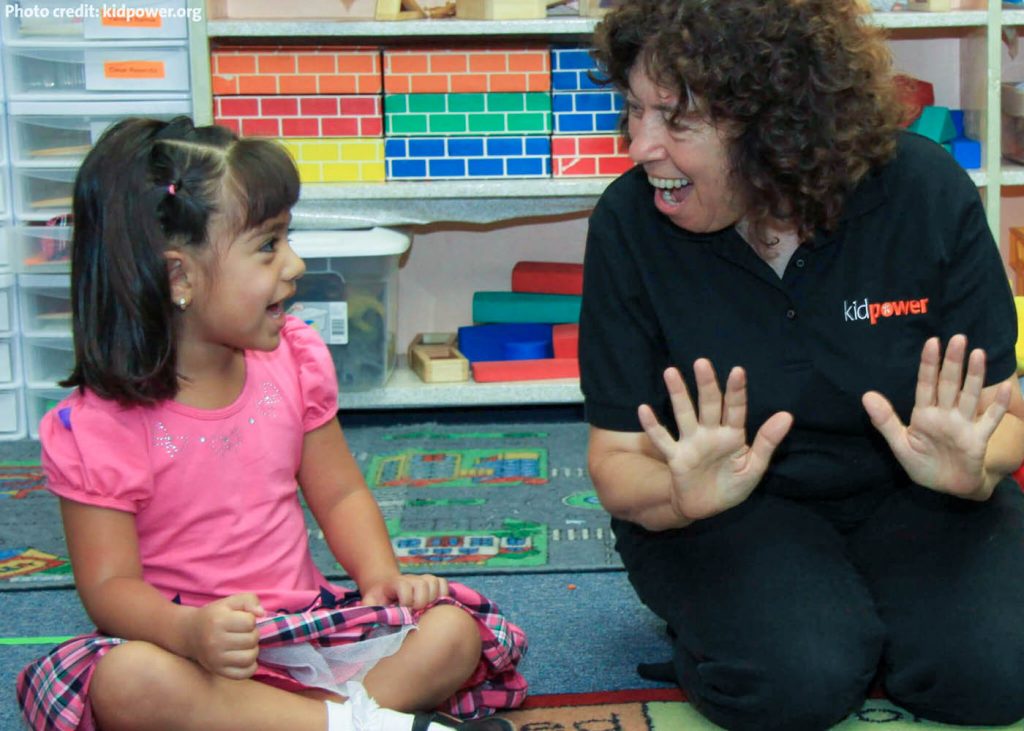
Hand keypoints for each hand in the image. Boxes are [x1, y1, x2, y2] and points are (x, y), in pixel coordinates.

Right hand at [186, 593, 263, 678]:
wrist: (190, 633)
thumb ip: (249, 600)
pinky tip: (246, 658)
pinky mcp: (218, 671)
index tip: (242, 620)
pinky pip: (243, 674)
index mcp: (218, 621)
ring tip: (245, 645)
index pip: (250, 622)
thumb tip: (262, 613)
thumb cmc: (215, 615)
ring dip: (253, 650)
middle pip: (251, 640)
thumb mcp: (230, 602)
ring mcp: (215, 659)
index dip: (250, 620)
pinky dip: (251, 667)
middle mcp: (215, 641)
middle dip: (253, 634)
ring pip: (250, 657)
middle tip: (244, 633)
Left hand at [361, 573, 448, 608]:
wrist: (384, 587)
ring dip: (432, 598)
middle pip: (422, 584)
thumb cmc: (378, 600)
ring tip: (424, 610)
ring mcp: (422, 579)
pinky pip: (443, 584)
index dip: (406, 601)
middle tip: (415, 613)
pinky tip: (434, 606)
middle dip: (420, 601)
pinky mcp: (431, 583)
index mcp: (394, 583)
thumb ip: (369, 610)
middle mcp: (410, 579)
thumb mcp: (369, 604)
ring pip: (434, 582)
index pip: (404, 587)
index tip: (403, 614)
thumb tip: (371, 622)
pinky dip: (442, 595)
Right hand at [639, 361, 792, 521]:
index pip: (735, 409)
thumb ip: (767, 441)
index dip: (737, 391)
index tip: (738, 371)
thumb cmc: (732, 485)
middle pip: (708, 404)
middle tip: (702, 363)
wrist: (708, 507)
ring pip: (684, 414)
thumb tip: (787, 415)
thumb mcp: (755, 467)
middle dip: (706, 384)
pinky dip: (653, 426)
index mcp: (732, 435)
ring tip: (671, 372)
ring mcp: (691, 443)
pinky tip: (643, 409)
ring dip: (678, 394)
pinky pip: (662, 440)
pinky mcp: (676, 457)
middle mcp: (710, 433)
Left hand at [862, 334, 1011, 498]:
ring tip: (978, 353)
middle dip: (952, 363)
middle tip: (958, 338)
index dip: (928, 365)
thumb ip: (884, 420)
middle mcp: (945, 414)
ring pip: (969, 396)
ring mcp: (963, 425)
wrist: (945, 488)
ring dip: (974, 376)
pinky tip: (1005, 387)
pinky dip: (998, 405)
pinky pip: (990, 420)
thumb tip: (866, 395)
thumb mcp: (899, 444)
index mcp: (924, 414)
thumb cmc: (922, 463)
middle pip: (949, 385)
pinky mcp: (978, 439)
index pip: (926, 384)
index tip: (931, 342)